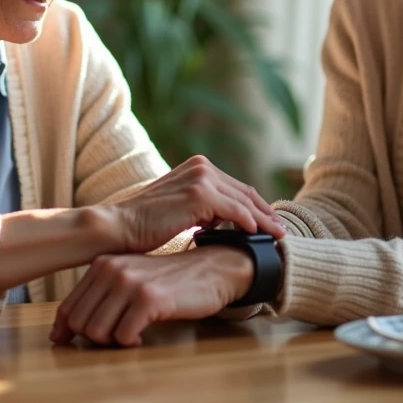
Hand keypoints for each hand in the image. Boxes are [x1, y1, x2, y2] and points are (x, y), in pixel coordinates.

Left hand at [50, 246, 254, 346]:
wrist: (211, 269)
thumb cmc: (168, 281)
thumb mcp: (128, 281)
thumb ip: (98, 299)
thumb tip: (59, 334)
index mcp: (102, 265)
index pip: (68, 308)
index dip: (68, 332)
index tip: (77, 342)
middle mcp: (111, 270)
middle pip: (80, 324)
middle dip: (95, 339)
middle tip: (116, 336)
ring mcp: (129, 282)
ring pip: (97, 332)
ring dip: (112, 342)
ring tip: (129, 335)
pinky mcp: (149, 298)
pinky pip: (123, 335)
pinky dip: (129, 343)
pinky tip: (141, 336)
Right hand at [105, 155, 284, 253]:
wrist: (119, 226)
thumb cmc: (145, 224)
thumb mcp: (179, 208)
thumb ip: (202, 208)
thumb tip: (221, 221)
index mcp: (197, 166)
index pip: (236, 188)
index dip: (256, 206)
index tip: (269, 223)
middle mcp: (202, 166)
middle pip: (245, 192)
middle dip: (265, 212)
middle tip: (282, 230)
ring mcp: (201, 178)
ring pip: (244, 202)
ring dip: (264, 220)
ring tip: (277, 236)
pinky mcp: (200, 195)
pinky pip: (234, 211)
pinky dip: (249, 223)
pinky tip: (257, 235)